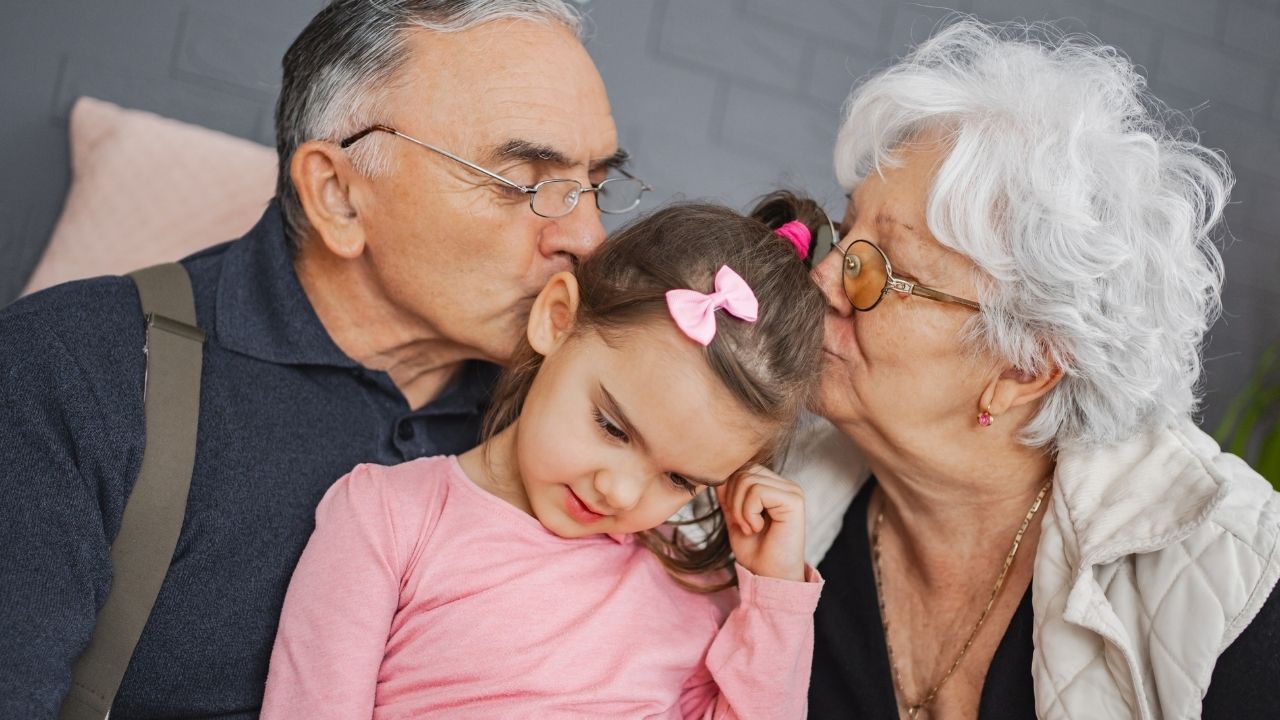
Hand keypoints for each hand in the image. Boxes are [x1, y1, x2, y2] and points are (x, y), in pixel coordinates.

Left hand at [715, 465, 805, 581]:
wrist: (768, 576)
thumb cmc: (754, 550)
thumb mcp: (734, 516)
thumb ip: (729, 494)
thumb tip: (718, 474)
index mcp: (774, 486)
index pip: (743, 469)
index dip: (729, 491)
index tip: (735, 518)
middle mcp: (785, 484)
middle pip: (744, 471)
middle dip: (733, 499)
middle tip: (742, 525)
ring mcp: (792, 491)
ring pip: (748, 480)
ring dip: (740, 509)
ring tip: (750, 528)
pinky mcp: (794, 500)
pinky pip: (758, 492)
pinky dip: (749, 513)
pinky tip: (758, 528)